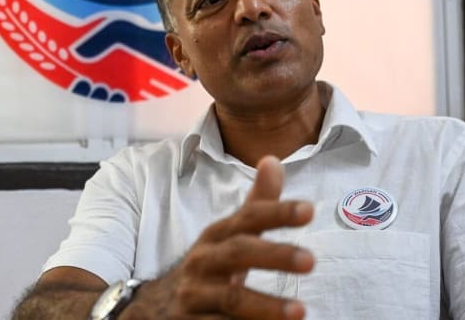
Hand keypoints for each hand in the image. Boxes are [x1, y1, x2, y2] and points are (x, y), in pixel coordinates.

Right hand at [121, 155, 313, 319]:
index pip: (247, 218)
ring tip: (301, 312)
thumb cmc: (208, 268)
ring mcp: (194, 297)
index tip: (308, 209)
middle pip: (238, 253)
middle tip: (311, 259)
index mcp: (216, 237)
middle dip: (274, 255)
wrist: (153, 309)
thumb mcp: (228, 236)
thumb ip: (256, 205)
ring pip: (230, 300)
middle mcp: (203, 262)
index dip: (276, 212)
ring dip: (265, 306)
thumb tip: (273, 160)